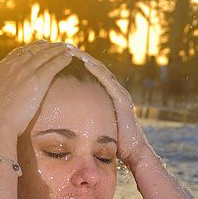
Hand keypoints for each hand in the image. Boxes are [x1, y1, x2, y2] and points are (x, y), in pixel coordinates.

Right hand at [0, 41, 72, 137]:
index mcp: (3, 67)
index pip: (20, 52)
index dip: (33, 48)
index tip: (42, 45)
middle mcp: (15, 65)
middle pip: (35, 51)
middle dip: (49, 47)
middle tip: (60, 45)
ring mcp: (27, 71)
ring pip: (46, 55)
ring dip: (59, 50)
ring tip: (69, 48)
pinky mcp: (38, 80)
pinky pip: (53, 66)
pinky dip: (62, 60)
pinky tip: (69, 58)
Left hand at [65, 46, 154, 168]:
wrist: (133, 152)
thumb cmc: (115, 144)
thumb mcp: (97, 128)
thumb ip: (86, 121)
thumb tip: (66, 123)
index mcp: (110, 97)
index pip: (93, 75)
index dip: (80, 64)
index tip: (64, 56)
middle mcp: (116, 92)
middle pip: (97, 69)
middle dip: (81, 57)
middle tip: (66, 46)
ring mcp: (121, 95)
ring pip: (102, 71)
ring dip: (87, 59)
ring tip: (72, 50)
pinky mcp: (123, 100)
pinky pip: (108, 81)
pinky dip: (96, 70)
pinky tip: (85, 62)